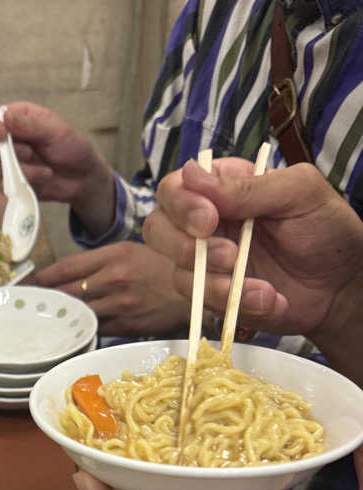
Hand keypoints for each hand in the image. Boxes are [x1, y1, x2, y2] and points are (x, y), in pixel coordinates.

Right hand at [0, 101, 115, 234]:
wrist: (82, 178)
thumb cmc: (72, 147)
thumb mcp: (56, 130)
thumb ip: (30, 124)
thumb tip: (5, 118)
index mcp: (18, 118)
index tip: (3, 135)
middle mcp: (9, 139)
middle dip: (3, 151)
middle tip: (28, 153)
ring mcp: (9, 162)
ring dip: (22, 169)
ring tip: (45, 170)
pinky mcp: (12, 182)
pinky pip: (5, 185)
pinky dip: (25, 182)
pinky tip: (43, 178)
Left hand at [33, 243, 189, 336]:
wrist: (195, 287)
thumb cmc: (162, 266)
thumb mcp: (130, 251)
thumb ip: (99, 262)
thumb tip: (66, 277)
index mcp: (113, 254)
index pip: (66, 268)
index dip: (42, 278)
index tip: (29, 285)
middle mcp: (114, 278)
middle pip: (67, 292)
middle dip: (45, 300)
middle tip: (27, 307)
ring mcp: (120, 303)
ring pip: (78, 313)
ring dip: (60, 319)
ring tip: (43, 321)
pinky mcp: (126, 324)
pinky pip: (95, 330)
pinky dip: (80, 331)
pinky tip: (69, 333)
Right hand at [143, 159, 362, 376]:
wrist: (342, 287)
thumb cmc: (327, 230)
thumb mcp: (299, 192)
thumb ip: (249, 186)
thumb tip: (192, 174)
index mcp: (223, 189)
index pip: (175, 188)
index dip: (181, 204)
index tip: (209, 220)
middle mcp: (206, 225)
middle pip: (158, 229)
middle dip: (182, 246)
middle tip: (227, 256)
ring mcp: (207, 264)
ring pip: (177, 273)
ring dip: (216, 283)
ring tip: (259, 287)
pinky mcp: (214, 298)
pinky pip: (202, 304)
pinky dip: (236, 304)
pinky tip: (268, 300)